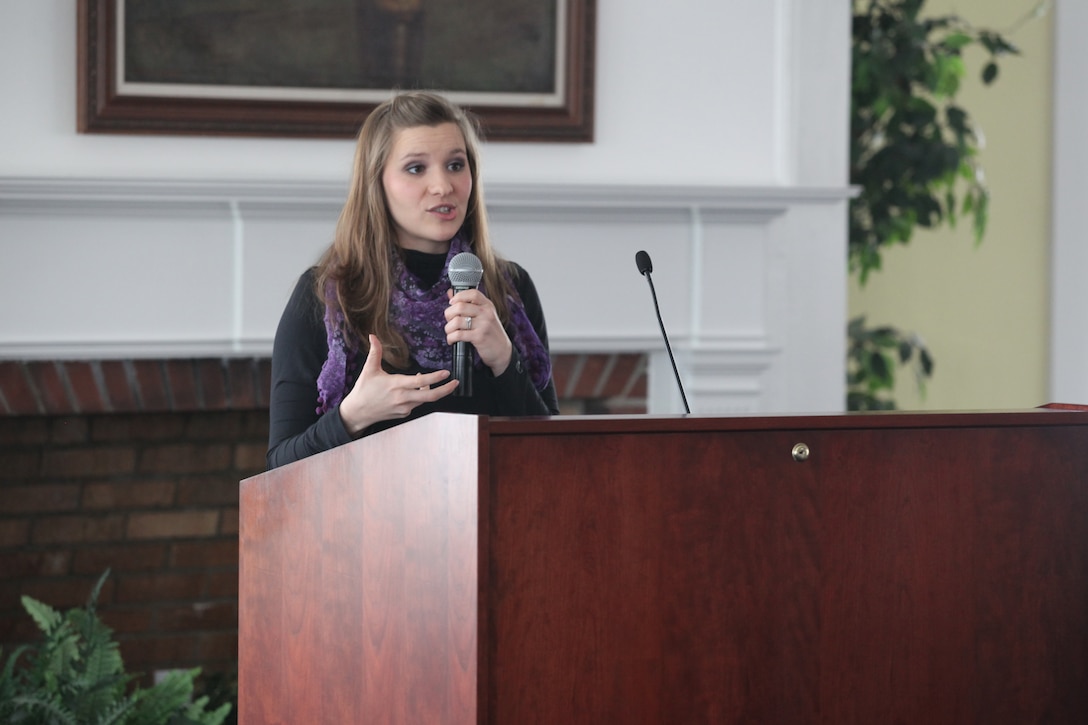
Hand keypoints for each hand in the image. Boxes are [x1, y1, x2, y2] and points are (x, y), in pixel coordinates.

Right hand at [338, 335, 457, 435]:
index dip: (435, 378)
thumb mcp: (369, 369)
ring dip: (429, 390)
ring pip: (424, 399)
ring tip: (428, 382)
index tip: (446, 373)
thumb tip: (373, 335)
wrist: (357, 413)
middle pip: (430, 396)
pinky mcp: (404, 414)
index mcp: (396, 385)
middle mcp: (403, 398)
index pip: (421, 382)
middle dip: (445, 389)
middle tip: (456, 382)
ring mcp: (404, 408)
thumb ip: (375, 352)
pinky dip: (420, 396)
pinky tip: (416, 390)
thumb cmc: (363, 390)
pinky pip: (417, 404)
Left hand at [445, 288, 512, 375]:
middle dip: (448, 314)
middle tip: (449, 321)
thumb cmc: (490, 333)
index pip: (472, 293)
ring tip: (450, 332)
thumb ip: (468, 304)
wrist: (502, 350)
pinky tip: (452, 340)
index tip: (451, 303)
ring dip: (448, 328)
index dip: (458, 296)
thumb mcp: (483, 315)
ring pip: (456, 321)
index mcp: (487, 305)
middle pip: (460, 306)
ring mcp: (484, 325)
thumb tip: (450, 293)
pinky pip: (458, 334)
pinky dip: (451, 338)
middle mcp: (486, 313)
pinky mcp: (479, 337)